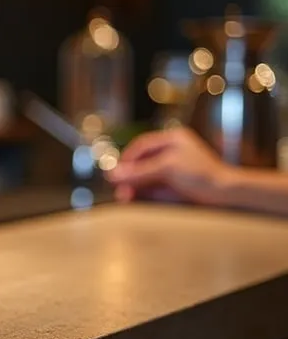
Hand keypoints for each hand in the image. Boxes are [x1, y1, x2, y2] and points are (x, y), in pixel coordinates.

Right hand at [106, 127, 233, 204]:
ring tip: (125, 197)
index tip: (116, 173)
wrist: (226, 195)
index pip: (141, 145)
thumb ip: (139, 172)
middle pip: (141, 162)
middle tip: (119, 190)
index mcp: (173, 139)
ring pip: (145, 177)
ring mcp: (174, 169)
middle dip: (129, 176)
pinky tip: (134, 199)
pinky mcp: (175, 185)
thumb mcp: (167, 168)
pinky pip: (152, 188)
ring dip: (133, 187)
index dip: (127, 159)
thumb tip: (112, 174)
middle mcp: (172, 152)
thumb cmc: (202, 175)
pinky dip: (142, 194)